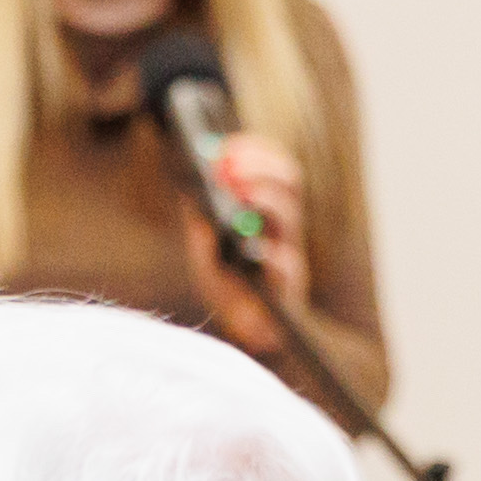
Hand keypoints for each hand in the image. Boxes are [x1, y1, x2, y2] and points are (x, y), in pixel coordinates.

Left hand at [177, 130, 314, 361]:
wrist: (249, 335)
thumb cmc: (232, 289)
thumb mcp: (207, 251)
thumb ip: (201, 224)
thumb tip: (190, 193)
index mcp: (269, 213)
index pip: (272, 169)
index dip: (254, 152)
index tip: (225, 146)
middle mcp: (284, 227)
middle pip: (288, 181)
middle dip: (260, 165)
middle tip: (228, 163)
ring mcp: (290, 253)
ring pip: (290, 212)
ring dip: (263, 195)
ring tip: (238, 190)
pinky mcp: (288, 285)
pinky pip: (285, 262)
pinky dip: (268, 251)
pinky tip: (252, 247)